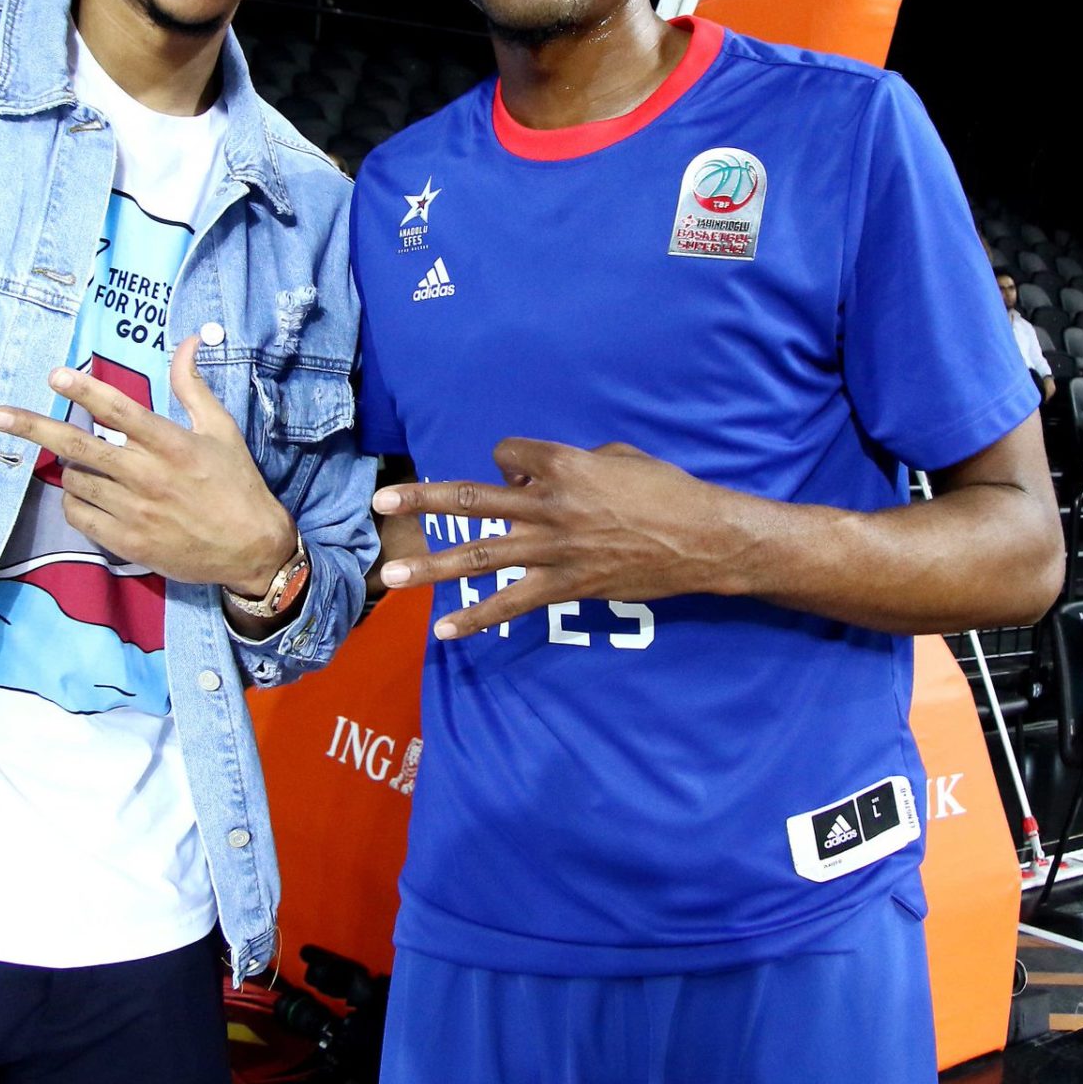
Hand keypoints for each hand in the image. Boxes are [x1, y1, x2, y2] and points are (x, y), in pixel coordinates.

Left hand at [0, 336, 297, 594]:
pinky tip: (87, 495)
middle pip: (77, 446)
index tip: (54, 375)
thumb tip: (186, 341)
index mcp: (170, 443)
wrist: (251, 549)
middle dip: (32, 427)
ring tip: (89, 466)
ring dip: (71, 468)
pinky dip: (74, 501)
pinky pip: (79, 515)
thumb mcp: (220, 429)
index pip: (118, 410)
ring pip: (74, 480)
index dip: (84, 390)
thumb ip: (192, 386)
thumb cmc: (236, 484)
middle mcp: (146, 475)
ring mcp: (133, 511)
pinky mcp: (126, 541)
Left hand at [372, 438, 736, 639]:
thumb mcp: (618, 456)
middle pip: (471, 500)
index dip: (507, 459)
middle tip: (380, 503)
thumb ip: (571, 460)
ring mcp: (553, 549)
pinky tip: (445, 630)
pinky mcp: (566, 585)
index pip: (506, 453)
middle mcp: (548, 504)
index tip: (517, 469)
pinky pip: (511, 603)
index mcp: (562, 463)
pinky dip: (477, 618)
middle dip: (421, 501)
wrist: (702, 538)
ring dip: (430, 567)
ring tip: (391, 577)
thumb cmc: (666, 490)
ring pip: (479, 555)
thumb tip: (537, 472)